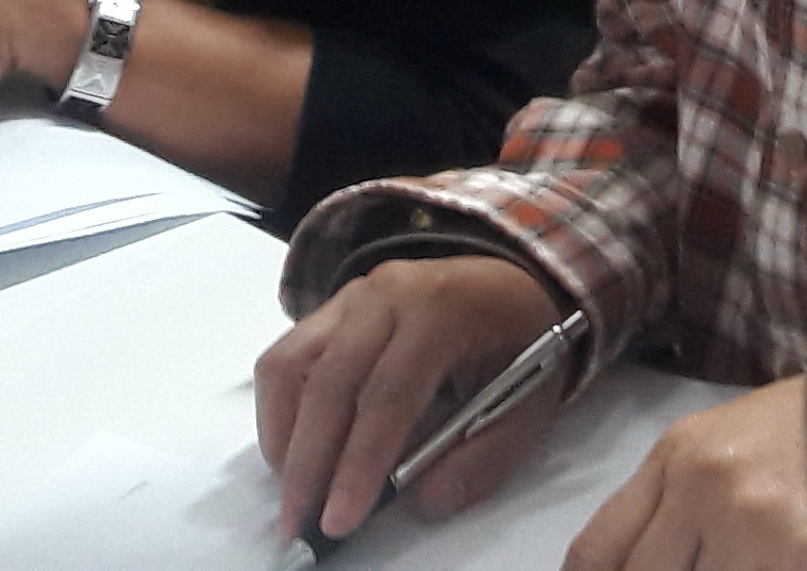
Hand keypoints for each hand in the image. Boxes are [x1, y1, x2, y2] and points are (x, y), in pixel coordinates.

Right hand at [258, 253, 569, 542]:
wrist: (512, 282)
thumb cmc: (519, 344)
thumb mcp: (526, 404)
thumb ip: (481, 459)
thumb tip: (423, 504)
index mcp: (443, 310)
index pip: (389, 393)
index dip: (360, 462)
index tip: (340, 520)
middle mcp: (388, 294)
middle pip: (330, 382)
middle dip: (310, 463)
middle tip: (299, 524)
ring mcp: (352, 296)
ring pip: (291, 366)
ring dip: (284, 438)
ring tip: (295, 494)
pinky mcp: (330, 309)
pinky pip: (286, 358)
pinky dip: (280, 411)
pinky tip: (295, 453)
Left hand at [565, 375, 806, 570]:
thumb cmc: (787, 437)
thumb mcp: (705, 449)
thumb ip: (655, 508)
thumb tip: (614, 570)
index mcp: (677, 458)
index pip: (597, 551)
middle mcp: (706, 488)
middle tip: (693, 560)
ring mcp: (754, 526)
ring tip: (740, 556)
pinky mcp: (802, 555)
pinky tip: (766, 563)